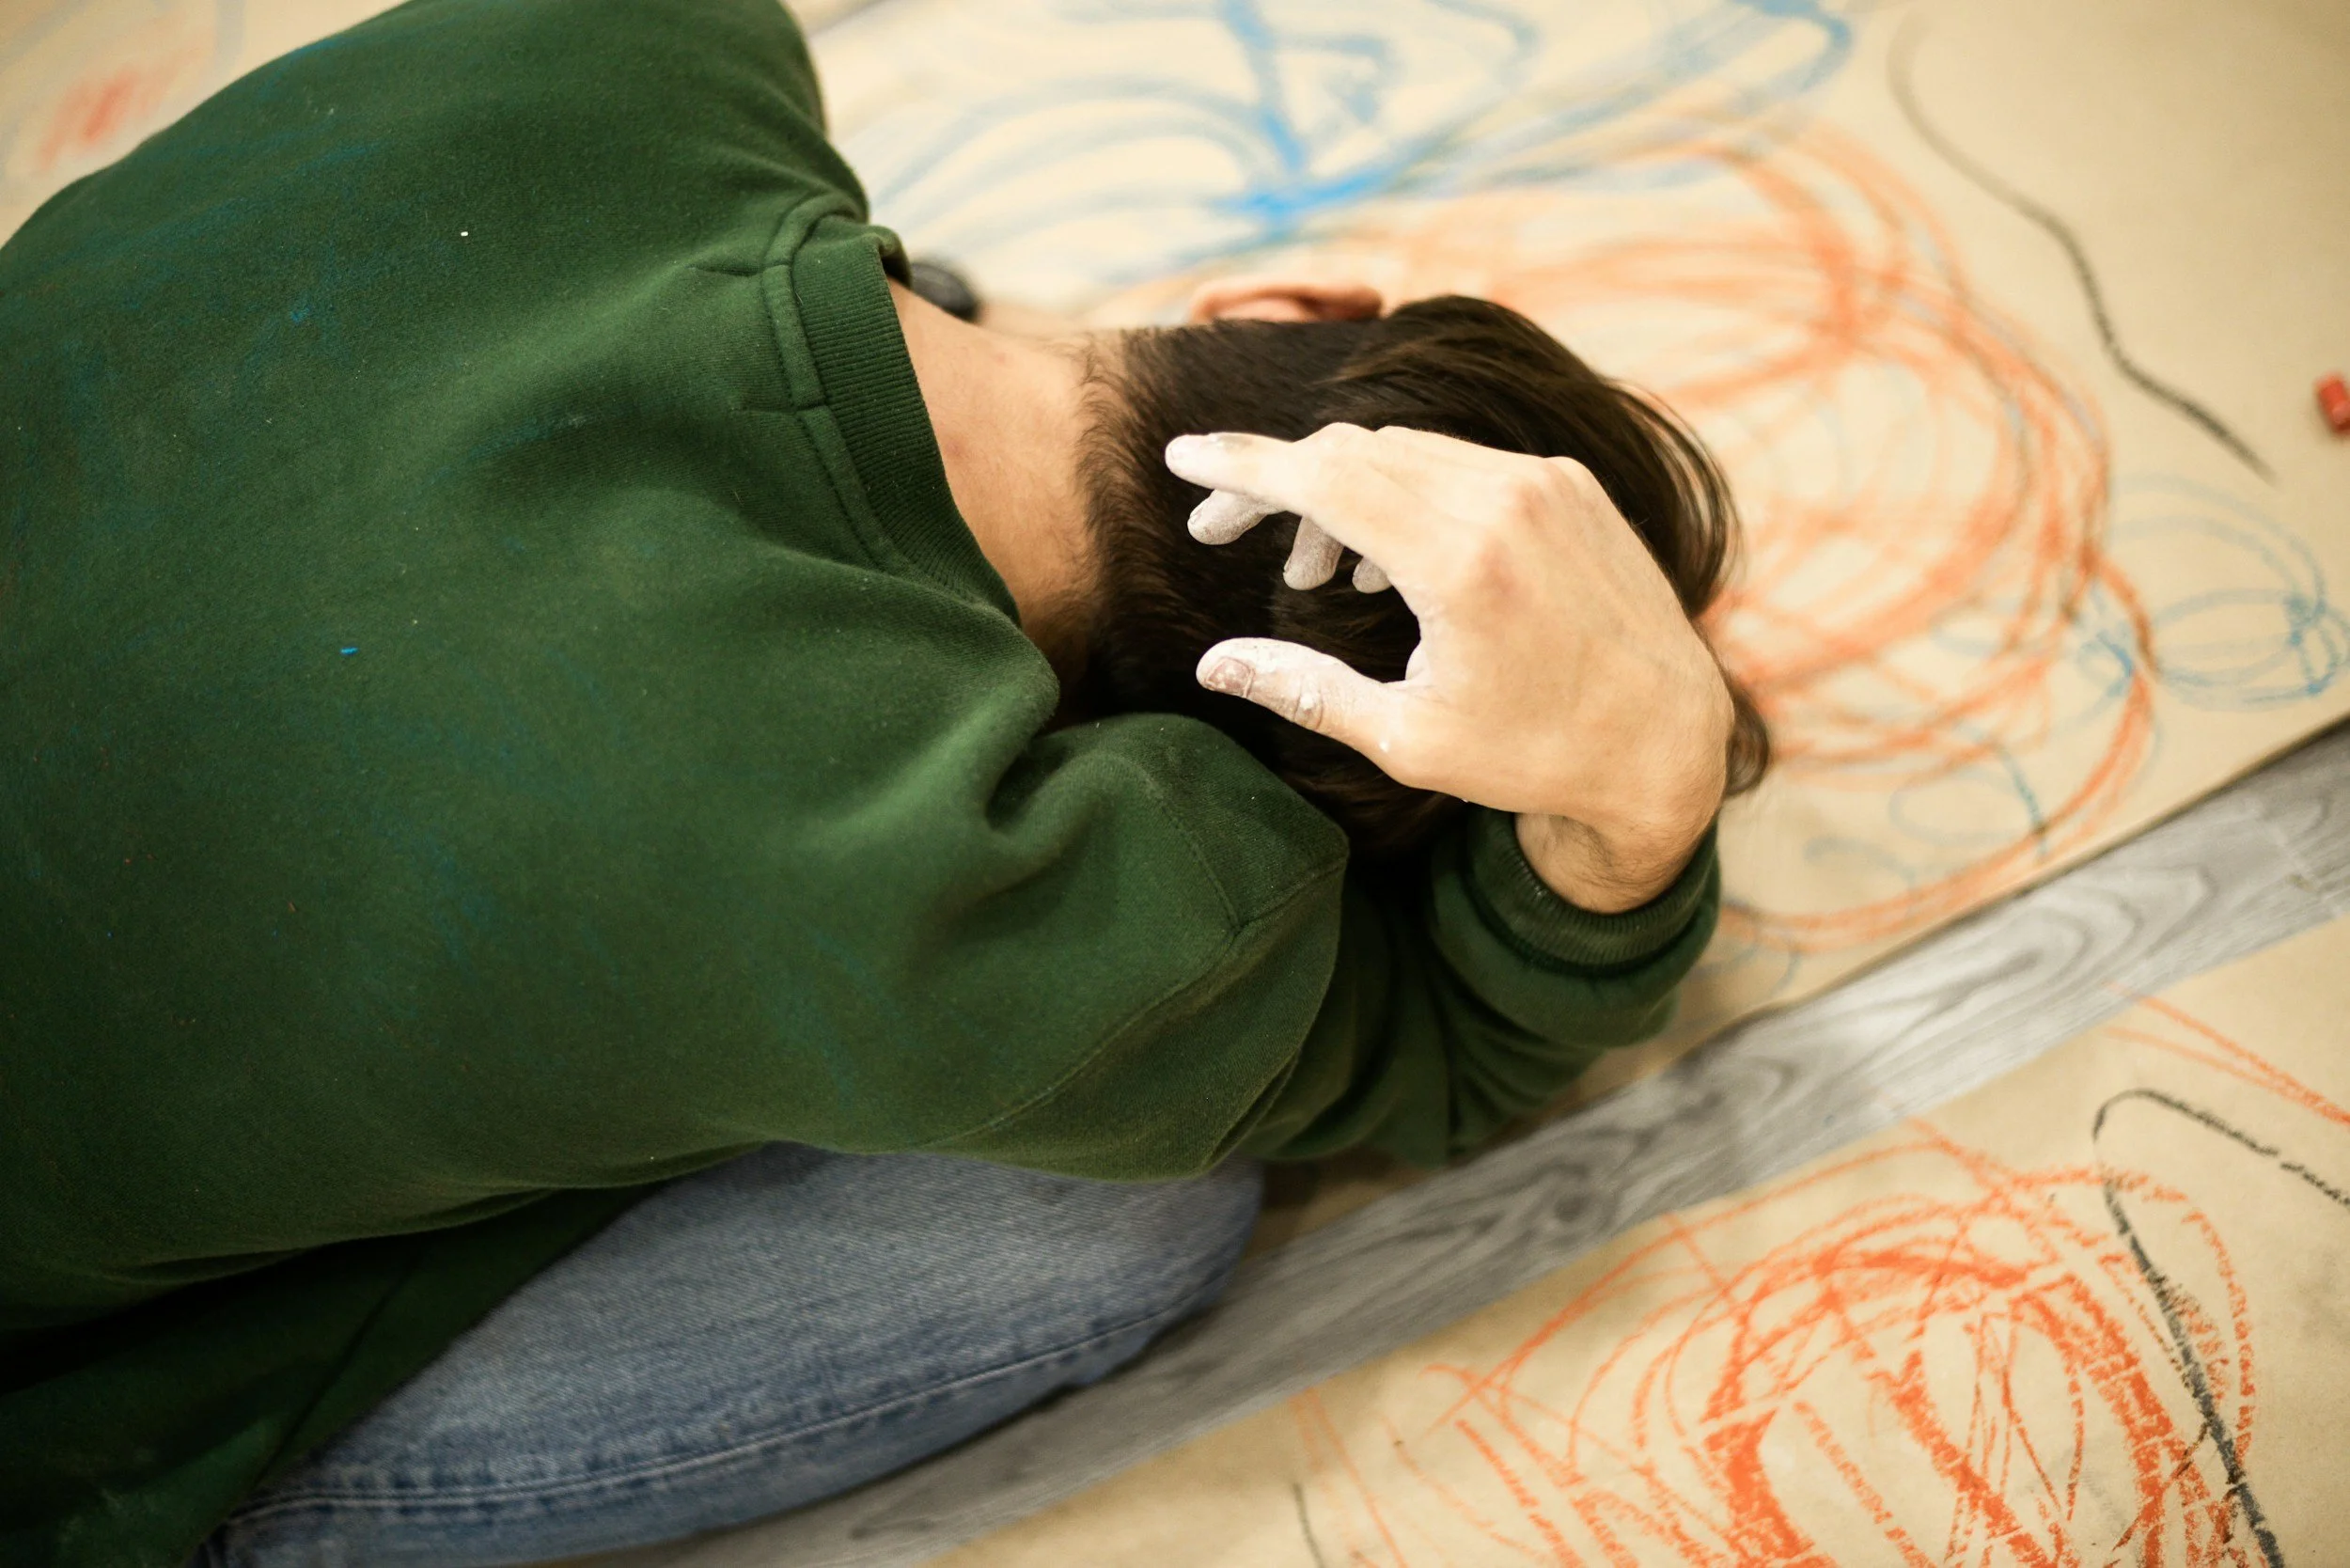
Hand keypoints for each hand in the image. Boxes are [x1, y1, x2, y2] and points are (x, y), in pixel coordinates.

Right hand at [1166, 424, 1731, 911]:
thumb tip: (1214, 664)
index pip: (1324, 477)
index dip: (1241, 464)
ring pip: (1404, 452)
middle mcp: (1507, 502)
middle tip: (1223, 531)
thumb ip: (1305, 690)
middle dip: (1277, 484)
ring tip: (1312, 575)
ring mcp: (1546, 484)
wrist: (1666, 743)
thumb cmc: (1533, 755)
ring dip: (1340, 492)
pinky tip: (1385, 562)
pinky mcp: (1570, 485)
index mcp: (1462, 565)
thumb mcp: (1408, 740)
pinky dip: (1404, 491)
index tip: (1180, 458)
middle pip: (1352, 453)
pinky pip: (1458, 461)